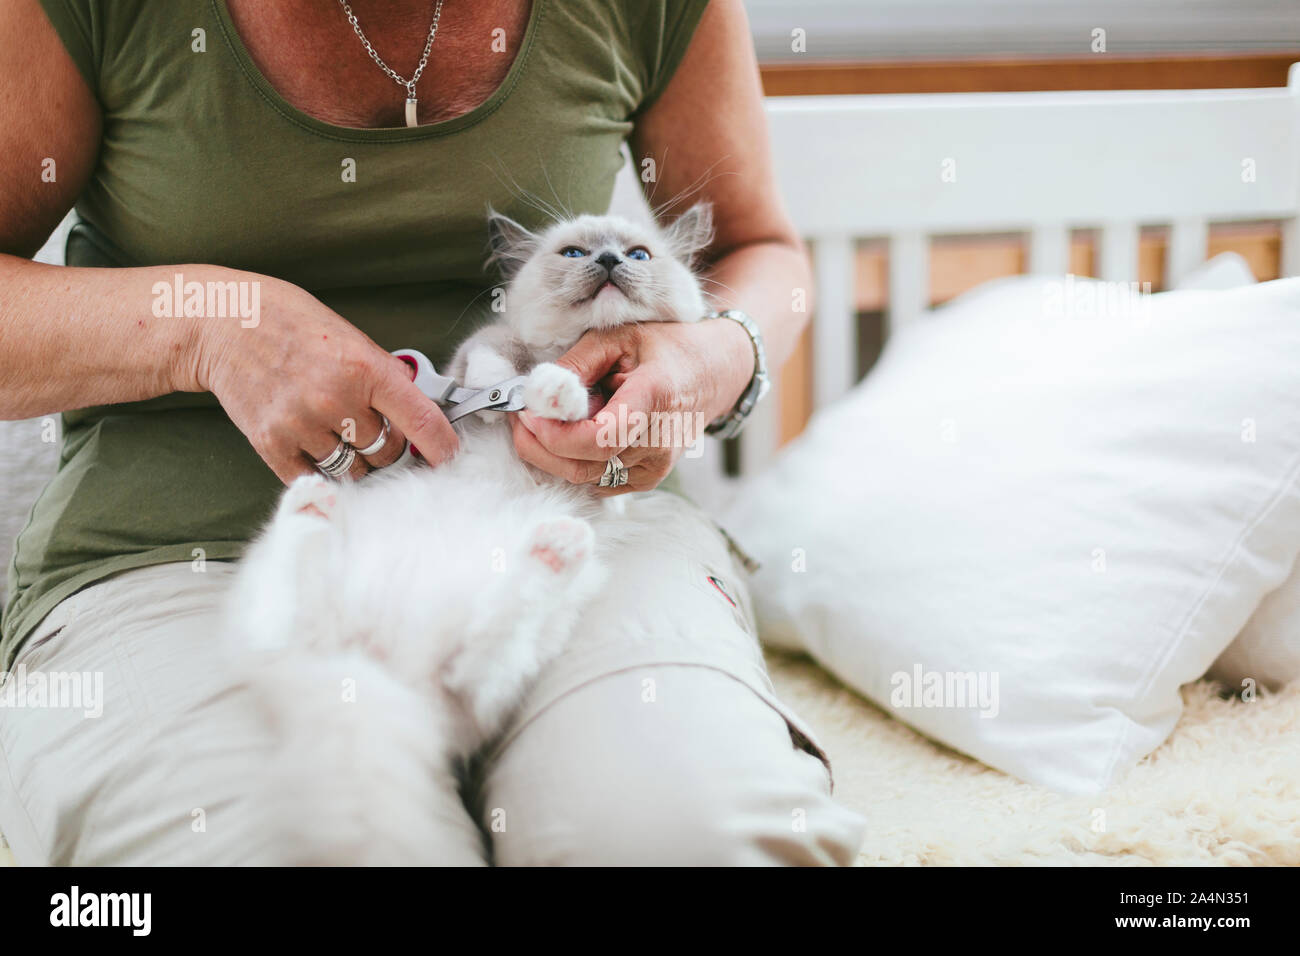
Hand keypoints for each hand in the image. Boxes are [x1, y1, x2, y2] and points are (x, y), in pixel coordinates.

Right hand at [185, 274, 458, 482]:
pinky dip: (319, 469)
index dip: (441, 446)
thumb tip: (421, 417)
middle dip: (387, 447)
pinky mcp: (271, 443)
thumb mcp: (352, 339)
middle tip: (371, 429)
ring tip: (336, 432)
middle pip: (386, 453)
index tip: (449, 458)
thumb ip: (385, 379)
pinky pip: (313, 477)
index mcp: (365, 368)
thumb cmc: (294, 325)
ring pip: (352, 471)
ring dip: (353, 461)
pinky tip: (313, 444)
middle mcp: (336, 399)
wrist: (226, 322)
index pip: (421, 421)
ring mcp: (302, 424)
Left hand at [510, 318, 754, 494]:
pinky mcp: (648, 479)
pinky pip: (597, 482)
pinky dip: (574, 463)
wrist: (714, 373)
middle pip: (582, 466)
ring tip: (542, 423)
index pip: (597, 439)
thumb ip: (576, 363)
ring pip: (585, 478)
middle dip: (539, 447)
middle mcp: (658, 442)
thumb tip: (537, 392)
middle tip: (520, 418)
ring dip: (552, 455)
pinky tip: (571, 436)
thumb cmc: (666, 348)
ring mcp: (655, 467)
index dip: (554, 434)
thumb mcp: (619, 336)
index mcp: (654, 398)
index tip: (528, 412)